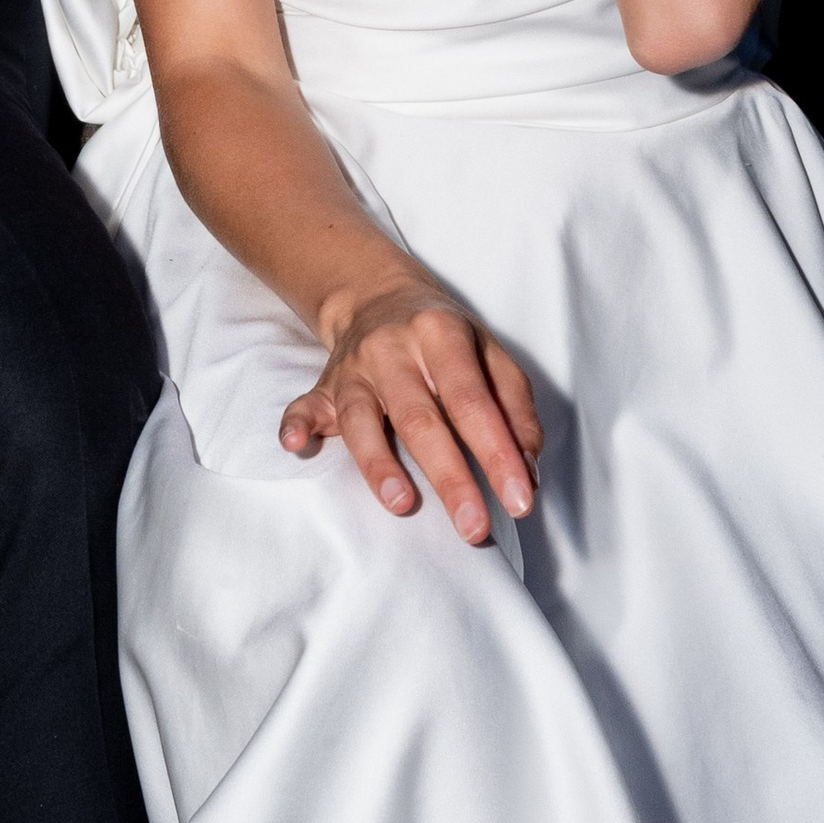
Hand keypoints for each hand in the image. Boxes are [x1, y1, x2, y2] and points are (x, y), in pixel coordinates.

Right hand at [281, 262, 543, 543]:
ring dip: (379, 463)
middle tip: (474, 527)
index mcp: (442, 334)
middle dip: (450, 476)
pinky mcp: (326, 384)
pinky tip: (296, 446)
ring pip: (362, 418)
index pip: (473, 401)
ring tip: (402, 504)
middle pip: (421, 418)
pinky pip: (306, 405)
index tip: (519, 502)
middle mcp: (394, 349)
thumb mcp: (491, 354)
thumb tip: (527, 470)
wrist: (378, 295)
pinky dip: (297, 424)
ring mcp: (355, 368)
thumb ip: (515, 409)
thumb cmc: (445, 338)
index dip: (498, 453)